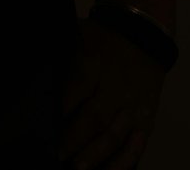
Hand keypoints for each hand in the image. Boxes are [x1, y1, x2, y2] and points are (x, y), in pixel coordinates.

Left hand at [56, 16, 166, 168]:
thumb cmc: (104, 37)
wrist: (144, 33)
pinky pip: (137, 142)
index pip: (76, 89)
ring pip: (115, 134)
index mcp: (96, 62)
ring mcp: (133, 105)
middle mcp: (116, 88)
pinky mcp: (146, 117)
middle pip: (95, 117)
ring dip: (96, 154)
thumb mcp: (77, 36)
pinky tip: (111, 168)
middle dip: (76, 138)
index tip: (48, 126)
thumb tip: (43, 80)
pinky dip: (125, 158)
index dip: (62, 108)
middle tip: (60, 154)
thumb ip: (63, 59)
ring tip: (79, 167)